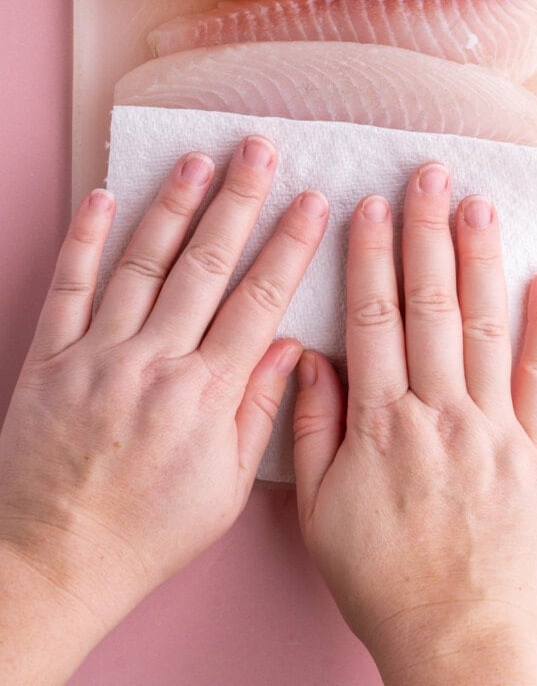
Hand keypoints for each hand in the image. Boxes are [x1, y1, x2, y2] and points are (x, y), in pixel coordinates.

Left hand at [0, 137, 327, 682]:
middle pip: (205, 265)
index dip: (289, 245)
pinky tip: (103, 197)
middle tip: (259, 149)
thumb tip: (291, 349)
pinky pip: (69, 286)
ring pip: (142, 263)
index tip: (312, 202)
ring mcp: (97, 354)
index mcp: (204, 395)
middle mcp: (153, 362)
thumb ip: (260, 413)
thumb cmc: (144, 534)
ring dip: (172, 206)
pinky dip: (84, 239)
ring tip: (197, 158)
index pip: (259, 301)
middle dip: (238, 200)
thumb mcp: (225, 490)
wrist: (50, 561)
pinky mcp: (50, 356)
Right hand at [293, 163, 536, 685]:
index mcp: (381, 423)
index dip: (370, 257)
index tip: (370, 206)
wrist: (458, 636)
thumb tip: (310, 357)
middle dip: (427, 233)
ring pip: (486, 327)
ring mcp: (493, 428)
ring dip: (480, 260)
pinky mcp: (536, 451)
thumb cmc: (381, 576)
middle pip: (431, 305)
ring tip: (478, 204)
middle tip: (429, 174)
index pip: (373, 318)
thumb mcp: (319, 511)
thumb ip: (313, 428)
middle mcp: (439, 413)